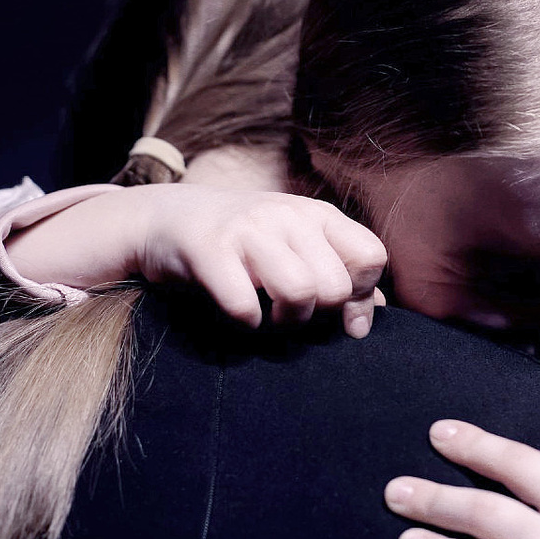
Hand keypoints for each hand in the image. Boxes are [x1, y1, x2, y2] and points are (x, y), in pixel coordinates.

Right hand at [6, 184, 386, 335]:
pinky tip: (240, 314)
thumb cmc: (245, 241)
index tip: (338, 314)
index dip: (361, 295)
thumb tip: (365, 321)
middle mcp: (289, 215)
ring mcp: (249, 229)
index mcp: (318, 215)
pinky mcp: (209, 249)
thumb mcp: (299, 246)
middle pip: (336, 286)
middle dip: (318, 315)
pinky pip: (245, 306)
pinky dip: (246, 323)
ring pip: (300, 292)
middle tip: (292, 313)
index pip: (371, 257)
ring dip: (285, 322)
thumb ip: (339, 276)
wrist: (168, 216)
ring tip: (269, 316)